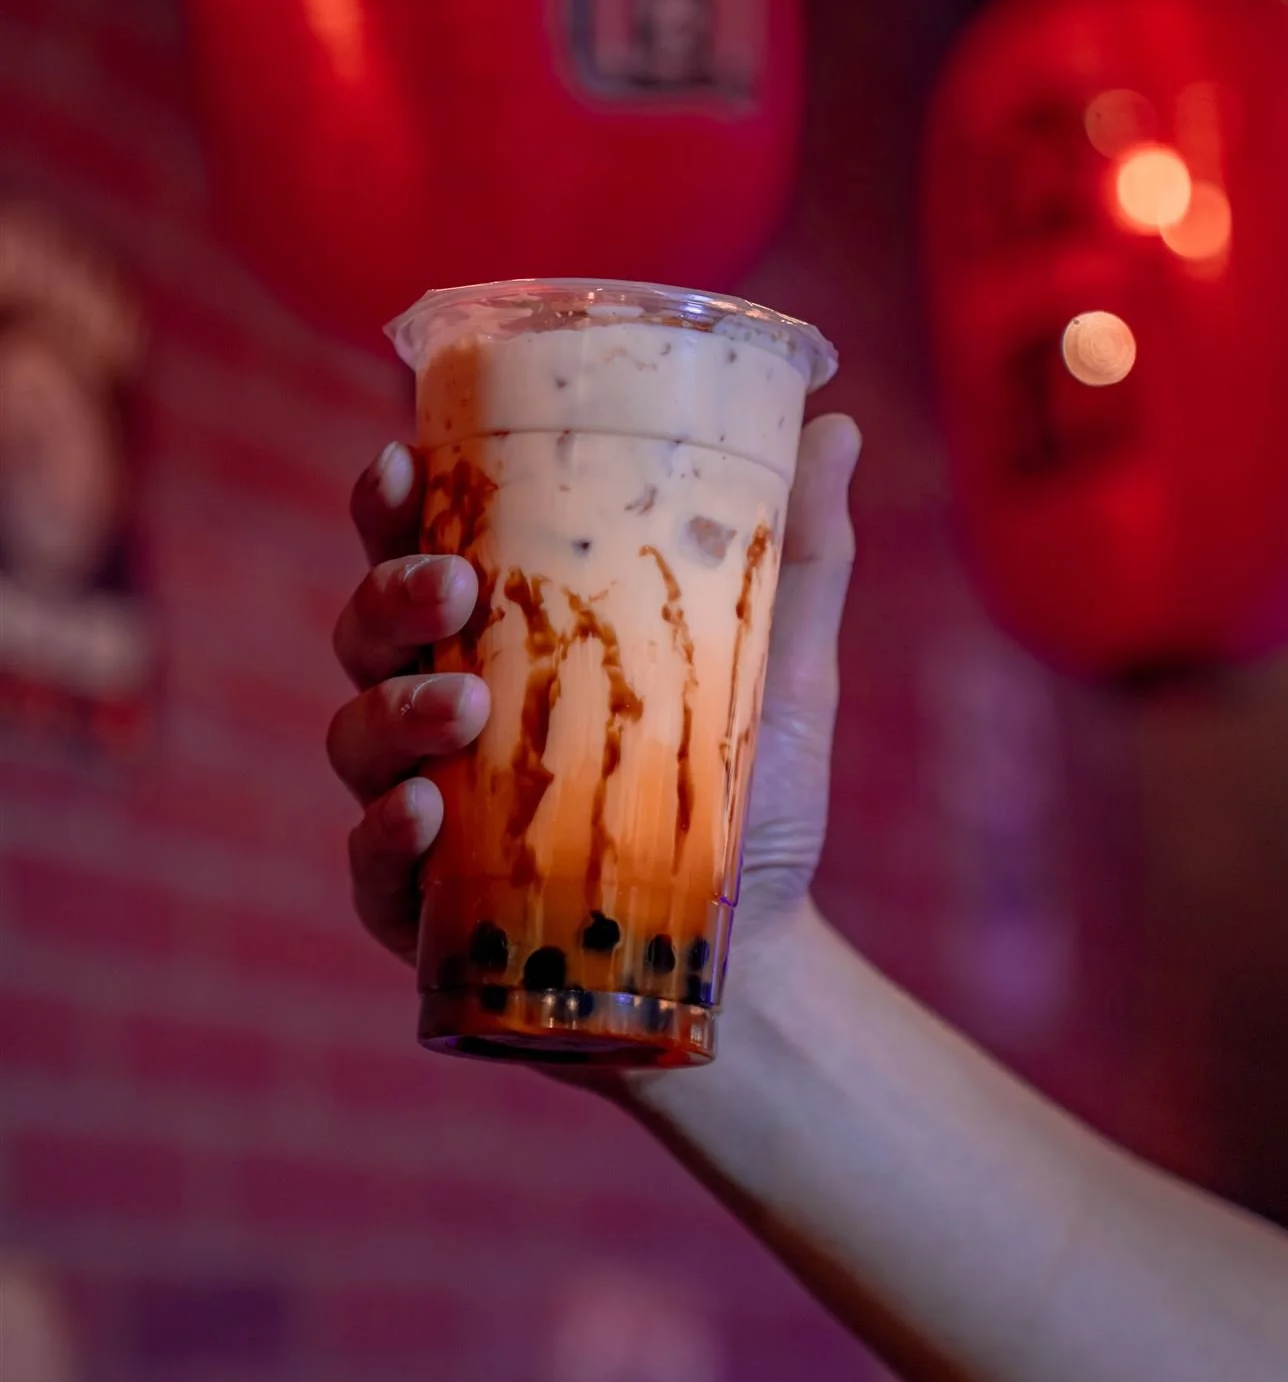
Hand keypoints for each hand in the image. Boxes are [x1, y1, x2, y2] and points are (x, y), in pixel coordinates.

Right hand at [327, 416, 859, 969]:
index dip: (390, 501)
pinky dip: (384, 835)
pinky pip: (372, 865)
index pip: (419, 548)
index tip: (398, 460)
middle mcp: (442, 712)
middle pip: (369, 630)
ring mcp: (422, 809)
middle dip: (391, 594)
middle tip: (452, 585)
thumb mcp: (782, 671)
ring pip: (357, 737)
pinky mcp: (422, 908)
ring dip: (393, 710)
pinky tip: (423, 813)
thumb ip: (796, 553)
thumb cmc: (744, 798)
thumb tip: (836, 424)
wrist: (755, 957)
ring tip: (462, 710)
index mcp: (504, 637)